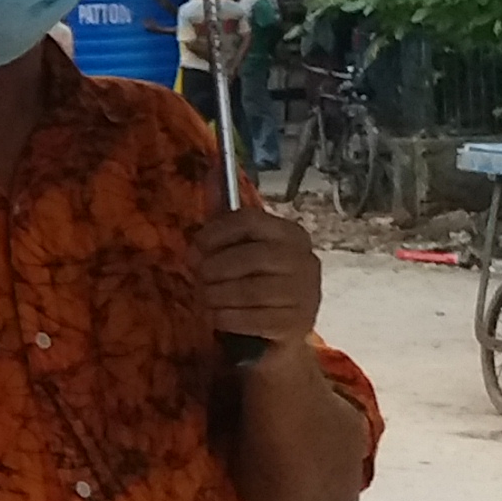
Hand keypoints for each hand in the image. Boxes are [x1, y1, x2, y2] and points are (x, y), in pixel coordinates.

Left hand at [195, 197, 323, 344]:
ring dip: (216, 295)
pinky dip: (226, 318)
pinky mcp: (298, 324)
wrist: (276, 333)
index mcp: (290, 234)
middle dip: (213, 269)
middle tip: (198, 277)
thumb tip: (211, 167)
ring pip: (250, 290)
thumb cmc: (252, 281)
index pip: (250, 221)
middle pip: (250, 257)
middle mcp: (305, 260)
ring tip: (206, 298)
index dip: (214, 233)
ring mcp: (306, 294)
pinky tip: (219, 316)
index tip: (195, 249)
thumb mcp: (237, 246)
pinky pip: (253, 319)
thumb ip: (223, 214)